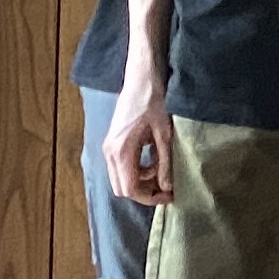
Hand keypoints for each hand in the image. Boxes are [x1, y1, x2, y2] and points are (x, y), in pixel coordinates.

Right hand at [105, 77, 178, 208]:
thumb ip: (164, 163)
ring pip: (121, 179)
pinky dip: (137, 170)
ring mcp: (109, 148)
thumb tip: (167, 187)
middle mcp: (110, 152)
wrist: (142, 81)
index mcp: (121, 152)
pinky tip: (153, 160)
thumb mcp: (165, 135)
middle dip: (145, 192)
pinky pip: (122, 167)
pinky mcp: (113, 143)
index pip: (130, 189)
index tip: (169, 196)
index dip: (150, 198)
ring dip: (141, 181)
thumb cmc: (154, 103)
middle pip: (122, 188)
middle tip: (167, 188)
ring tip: (162, 171)